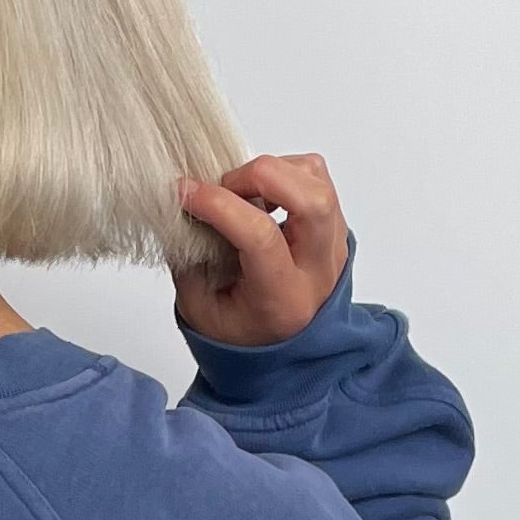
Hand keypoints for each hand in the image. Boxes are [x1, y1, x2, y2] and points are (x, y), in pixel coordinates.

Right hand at [172, 155, 349, 347]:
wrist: (289, 348)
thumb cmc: (242, 329)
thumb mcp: (200, 309)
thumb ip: (188, 259)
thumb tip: (183, 204)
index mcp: (283, 299)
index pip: (260, 236)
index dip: (218, 205)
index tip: (185, 194)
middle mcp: (318, 269)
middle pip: (310, 199)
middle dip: (258, 176)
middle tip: (223, 188)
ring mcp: (334, 243)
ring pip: (315, 179)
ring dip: (272, 171)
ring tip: (241, 193)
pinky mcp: (336, 224)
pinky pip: (317, 176)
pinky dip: (284, 171)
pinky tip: (261, 194)